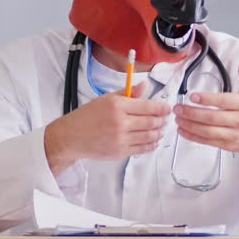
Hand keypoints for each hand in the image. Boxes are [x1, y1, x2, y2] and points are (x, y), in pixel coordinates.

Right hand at [45, 81, 169, 174]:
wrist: (71, 136)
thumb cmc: (87, 116)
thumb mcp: (106, 99)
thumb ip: (128, 93)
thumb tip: (145, 86)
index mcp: (117, 105)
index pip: (147, 106)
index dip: (161, 108)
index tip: (167, 108)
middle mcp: (120, 122)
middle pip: (151, 122)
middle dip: (163, 120)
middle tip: (167, 119)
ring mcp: (120, 138)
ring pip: (149, 136)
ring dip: (159, 133)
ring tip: (162, 129)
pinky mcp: (119, 152)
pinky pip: (142, 149)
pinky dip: (151, 145)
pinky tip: (154, 141)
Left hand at [174, 62, 238, 158]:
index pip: (224, 101)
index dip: (207, 99)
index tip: (193, 96)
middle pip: (212, 118)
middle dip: (192, 113)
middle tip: (178, 108)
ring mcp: (234, 135)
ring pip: (208, 131)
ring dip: (190, 125)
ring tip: (178, 118)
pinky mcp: (227, 145)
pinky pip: (208, 141)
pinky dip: (193, 136)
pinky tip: (183, 130)